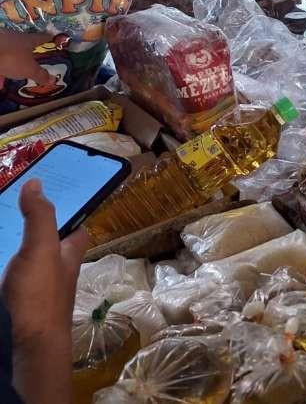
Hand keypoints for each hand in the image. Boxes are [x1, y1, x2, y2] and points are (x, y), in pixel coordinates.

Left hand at [0, 31, 53, 84]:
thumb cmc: (11, 57)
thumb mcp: (28, 70)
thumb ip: (40, 74)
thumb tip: (52, 79)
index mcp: (28, 40)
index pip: (43, 37)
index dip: (49, 39)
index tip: (53, 38)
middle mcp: (15, 38)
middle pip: (22, 47)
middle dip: (25, 58)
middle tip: (28, 68)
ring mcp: (1, 43)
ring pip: (7, 55)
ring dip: (8, 67)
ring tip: (7, 81)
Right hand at [1, 179, 88, 403]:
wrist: (26, 347)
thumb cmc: (40, 296)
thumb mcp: (43, 249)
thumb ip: (41, 217)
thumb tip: (37, 182)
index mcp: (69, 252)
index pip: (75, 224)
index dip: (67, 206)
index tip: (46, 189)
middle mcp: (54, 267)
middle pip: (43, 238)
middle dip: (25, 224)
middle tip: (5, 204)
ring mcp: (33, 285)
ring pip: (21, 257)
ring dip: (7, 243)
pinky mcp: (14, 299)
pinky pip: (7, 276)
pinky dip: (1, 265)